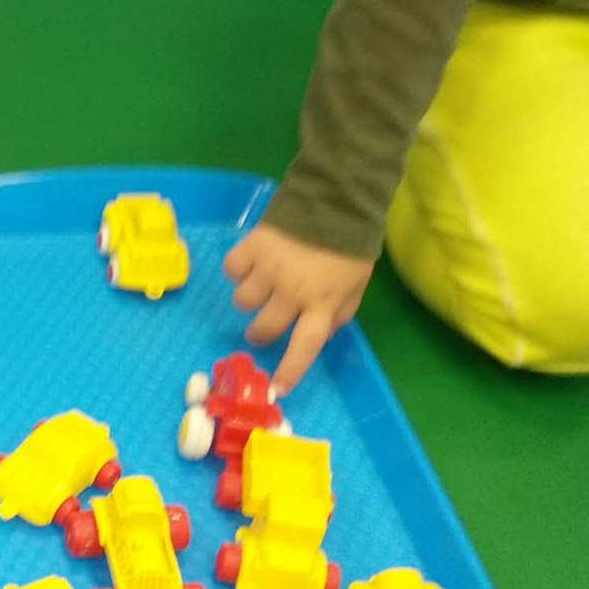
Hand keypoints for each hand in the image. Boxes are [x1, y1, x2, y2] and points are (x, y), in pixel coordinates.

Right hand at [223, 224, 374, 394]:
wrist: (335, 198)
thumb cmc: (349, 245)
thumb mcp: (356, 284)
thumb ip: (339, 312)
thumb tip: (320, 333)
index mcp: (321, 303)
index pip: (304, 346)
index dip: (289, 370)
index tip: (276, 390)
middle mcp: (292, 292)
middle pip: (262, 328)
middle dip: (260, 332)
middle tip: (264, 323)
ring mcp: (268, 270)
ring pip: (243, 301)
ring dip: (251, 297)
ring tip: (263, 282)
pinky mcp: (251, 248)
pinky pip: (232, 270)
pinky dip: (239, 269)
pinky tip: (252, 262)